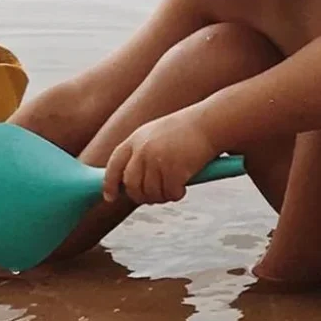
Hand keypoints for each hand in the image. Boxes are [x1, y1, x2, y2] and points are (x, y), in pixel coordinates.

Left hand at [103, 107, 217, 205]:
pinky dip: (177, 194)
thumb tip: (130, 185)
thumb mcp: (156, 135)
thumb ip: (141, 155)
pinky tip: (183, 186)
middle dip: (142, 196)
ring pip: (151, 193)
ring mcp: (157, 160)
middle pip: (131, 185)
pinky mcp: (174, 170)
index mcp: (136, 139)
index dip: (109, 184)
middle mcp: (143, 150)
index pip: (114, 165)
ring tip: (173, 187)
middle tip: (155, 196)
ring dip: (162, 196)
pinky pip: (170, 194)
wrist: (210, 122)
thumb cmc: (187, 131)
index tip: (110, 197)